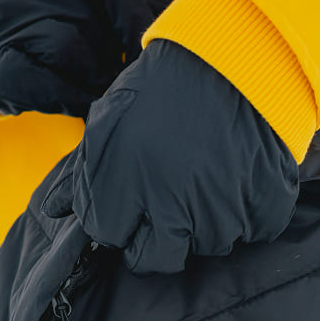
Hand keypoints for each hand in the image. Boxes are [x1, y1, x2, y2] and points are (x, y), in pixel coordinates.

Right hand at [0, 0, 173, 117]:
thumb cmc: (56, 22)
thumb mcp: (92, 0)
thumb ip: (135, 2)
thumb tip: (188, 10)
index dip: (132, 11)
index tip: (154, 43)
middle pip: (90, 14)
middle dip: (117, 50)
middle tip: (131, 73)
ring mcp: (6, 22)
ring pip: (68, 47)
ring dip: (95, 76)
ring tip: (103, 87)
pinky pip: (44, 85)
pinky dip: (70, 98)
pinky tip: (81, 102)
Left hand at [42, 39, 299, 273]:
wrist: (240, 60)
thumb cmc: (166, 90)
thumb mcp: (109, 123)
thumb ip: (81, 175)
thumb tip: (56, 210)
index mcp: (128, 188)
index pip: (113, 239)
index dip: (119, 221)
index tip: (130, 202)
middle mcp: (174, 212)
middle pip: (157, 260)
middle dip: (157, 238)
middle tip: (168, 200)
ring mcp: (222, 218)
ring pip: (206, 246)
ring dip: (204, 222)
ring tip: (207, 175)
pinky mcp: (262, 214)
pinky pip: (250, 232)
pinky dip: (245, 211)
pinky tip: (236, 177)